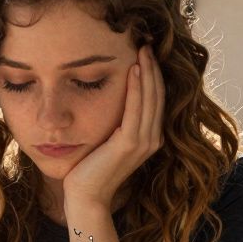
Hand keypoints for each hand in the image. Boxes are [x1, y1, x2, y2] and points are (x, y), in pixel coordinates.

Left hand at [62, 45, 164, 209]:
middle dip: (153, 68)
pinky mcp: (129, 144)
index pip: (155, 100)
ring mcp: (142, 142)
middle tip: (146, 44)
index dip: (153, 76)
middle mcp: (152, 139)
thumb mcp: (108, 141)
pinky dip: (135, 89)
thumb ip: (117, 124)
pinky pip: (135, 110)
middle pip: (156, 96)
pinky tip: (133, 71)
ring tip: (142, 51)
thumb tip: (111, 102)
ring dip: (147, 72)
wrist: (86, 196)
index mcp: (149, 138)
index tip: (146, 54)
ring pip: (149, 99)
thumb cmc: (91, 169)